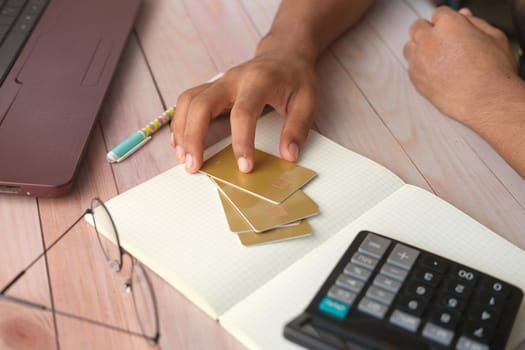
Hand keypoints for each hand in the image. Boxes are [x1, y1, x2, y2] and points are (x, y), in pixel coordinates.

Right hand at [170, 49, 318, 173]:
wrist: (284, 53)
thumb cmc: (296, 78)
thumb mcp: (308, 101)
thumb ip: (297, 128)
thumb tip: (288, 156)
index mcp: (258, 81)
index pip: (243, 113)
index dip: (241, 142)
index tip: (245, 167)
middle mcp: (233, 79)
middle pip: (202, 104)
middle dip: (194, 136)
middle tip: (193, 166)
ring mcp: (219, 82)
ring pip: (189, 101)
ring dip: (182, 130)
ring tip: (183, 158)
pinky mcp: (213, 88)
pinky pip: (188, 101)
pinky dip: (180, 122)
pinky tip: (180, 142)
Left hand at [403, 7, 517, 127]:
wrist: (486, 100)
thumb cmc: (493, 72)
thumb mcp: (494, 38)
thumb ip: (475, 23)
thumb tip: (463, 16)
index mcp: (449, 25)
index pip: (438, 14)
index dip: (446, 21)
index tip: (451, 30)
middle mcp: (429, 41)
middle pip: (417, 27)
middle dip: (428, 32)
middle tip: (442, 42)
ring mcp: (419, 60)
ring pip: (409, 47)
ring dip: (419, 49)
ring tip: (436, 58)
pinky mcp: (415, 79)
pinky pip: (410, 68)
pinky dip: (419, 68)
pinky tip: (434, 73)